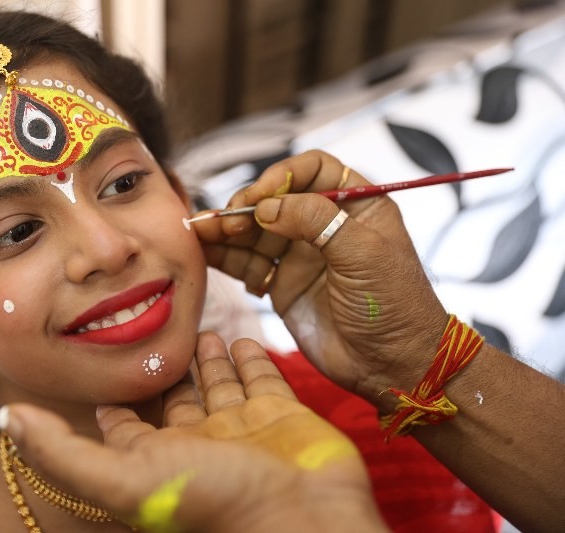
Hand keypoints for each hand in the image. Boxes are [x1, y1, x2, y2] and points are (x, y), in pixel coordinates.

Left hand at [0, 332, 384, 532]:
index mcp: (157, 457)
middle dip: (164, 366)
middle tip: (155, 327)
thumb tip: (7, 419)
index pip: (127, 423)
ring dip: (206, 357)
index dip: (114, 397)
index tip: (101, 359)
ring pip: (218, 384)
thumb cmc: (210, 501)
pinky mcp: (282, 417)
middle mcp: (198, 442)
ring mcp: (242, 429)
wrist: (303, 518)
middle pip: (174, 397)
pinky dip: (250, 359)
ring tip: (197, 325)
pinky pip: (262, 380)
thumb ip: (62, 452)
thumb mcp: (121, 478)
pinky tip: (239, 335)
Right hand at [194, 150, 448, 404]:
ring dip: (226, 229)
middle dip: (246, 206)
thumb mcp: (363, 254)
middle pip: (275, 199)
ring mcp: (301, 255)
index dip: (282, 176)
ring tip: (200, 231)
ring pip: (255, 231)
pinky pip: (247, 263)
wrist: (391, 366)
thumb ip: (315, 221)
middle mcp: (325, 225)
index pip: (313, 170)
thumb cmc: (392, 306)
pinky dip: (224, 256)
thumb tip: (266, 207)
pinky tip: (204, 251)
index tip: (260, 197)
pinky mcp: (281, 284)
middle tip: (227, 221)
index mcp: (356, 206)